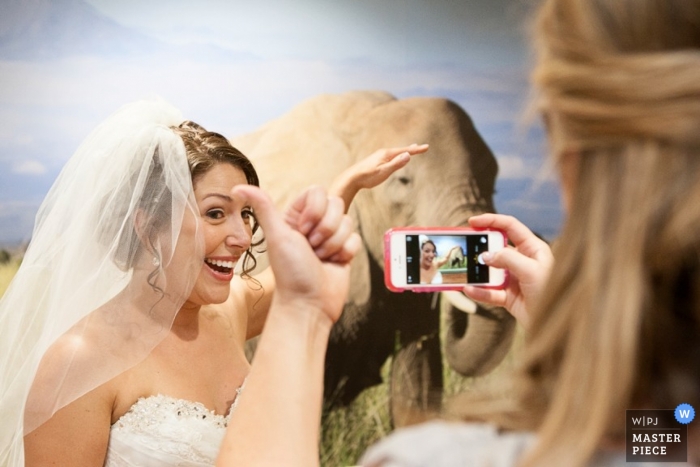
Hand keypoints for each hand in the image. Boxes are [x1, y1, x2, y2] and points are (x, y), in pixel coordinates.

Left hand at [233, 185, 359, 322]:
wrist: (308, 304)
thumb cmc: (290, 273)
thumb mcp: (276, 236)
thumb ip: (263, 207)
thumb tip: (238, 187)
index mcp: (296, 216)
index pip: (318, 192)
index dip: (315, 211)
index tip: (302, 231)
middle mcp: (313, 224)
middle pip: (336, 204)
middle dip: (325, 229)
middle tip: (311, 248)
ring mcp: (330, 237)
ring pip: (348, 221)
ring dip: (334, 244)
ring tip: (320, 258)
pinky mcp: (344, 250)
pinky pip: (356, 238)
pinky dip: (345, 253)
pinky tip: (333, 264)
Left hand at [330, 144, 428, 210]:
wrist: (351, 178)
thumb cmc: (368, 176)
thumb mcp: (384, 171)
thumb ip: (396, 164)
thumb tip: (408, 155)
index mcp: (386, 154)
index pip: (405, 151)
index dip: (416, 150)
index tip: (427, 147)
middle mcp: (383, 153)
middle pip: (400, 150)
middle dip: (411, 149)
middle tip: (420, 147)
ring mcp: (378, 157)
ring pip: (394, 153)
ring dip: (403, 152)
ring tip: (409, 150)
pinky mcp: (375, 162)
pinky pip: (389, 157)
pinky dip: (396, 156)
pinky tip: (393, 159)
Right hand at [461, 214, 552, 328]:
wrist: (557, 324)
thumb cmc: (552, 291)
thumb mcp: (531, 270)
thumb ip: (507, 259)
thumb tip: (485, 256)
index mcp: (533, 249)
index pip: (510, 227)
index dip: (491, 221)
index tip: (472, 222)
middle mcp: (523, 261)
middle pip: (496, 248)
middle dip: (480, 248)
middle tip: (464, 248)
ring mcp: (514, 279)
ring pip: (490, 271)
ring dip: (477, 272)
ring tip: (463, 271)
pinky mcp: (508, 296)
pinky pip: (490, 291)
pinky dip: (479, 291)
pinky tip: (470, 289)